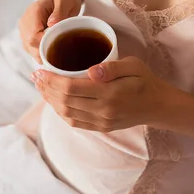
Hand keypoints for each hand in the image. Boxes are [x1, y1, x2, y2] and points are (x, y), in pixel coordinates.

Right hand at [18, 0, 81, 62]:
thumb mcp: (66, 1)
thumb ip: (59, 12)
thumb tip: (51, 24)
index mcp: (33, 12)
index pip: (33, 35)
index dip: (45, 43)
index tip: (60, 44)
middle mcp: (25, 22)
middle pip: (30, 44)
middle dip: (46, 51)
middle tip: (62, 50)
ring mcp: (24, 31)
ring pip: (30, 50)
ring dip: (44, 54)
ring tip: (58, 51)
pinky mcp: (27, 37)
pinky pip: (32, 51)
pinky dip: (42, 54)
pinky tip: (52, 52)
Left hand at [31, 57, 176, 131]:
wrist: (158, 106)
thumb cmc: (145, 81)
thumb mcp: (134, 66)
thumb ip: (112, 67)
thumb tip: (91, 71)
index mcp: (109, 94)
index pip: (71, 88)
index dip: (51, 80)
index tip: (40, 70)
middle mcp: (103, 110)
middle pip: (65, 102)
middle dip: (46, 89)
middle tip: (35, 76)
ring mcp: (102, 121)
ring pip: (66, 114)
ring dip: (50, 101)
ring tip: (41, 88)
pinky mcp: (102, 127)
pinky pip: (75, 122)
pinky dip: (61, 112)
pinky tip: (54, 101)